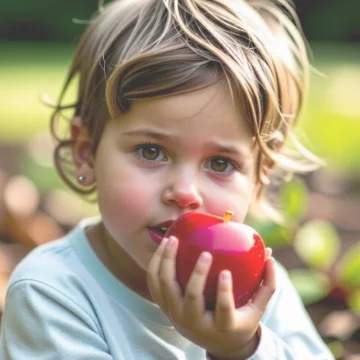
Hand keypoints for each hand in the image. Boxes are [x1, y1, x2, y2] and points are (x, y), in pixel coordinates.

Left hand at [147, 235, 275, 358]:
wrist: (214, 340)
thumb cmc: (239, 319)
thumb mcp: (257, 308)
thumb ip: (267, 284)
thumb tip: (271, 255)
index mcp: (220, 325)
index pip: (222, 311)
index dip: (224, 293)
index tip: (226, 272)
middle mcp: (195, 322)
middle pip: (190, 299)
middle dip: (196, 275)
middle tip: (205, 253)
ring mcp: (176, 315)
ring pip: (165, 287)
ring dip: (167, 262)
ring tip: (172, 240)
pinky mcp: (164, 307)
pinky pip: (154, 284)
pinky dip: (156, 264)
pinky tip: (162, 246)